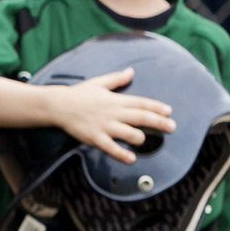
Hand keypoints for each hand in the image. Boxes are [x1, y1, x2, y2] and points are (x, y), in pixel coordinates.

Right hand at [50, 68, 173, 163]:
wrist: (57, 105)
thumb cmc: (78, 94)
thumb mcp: (98, 83)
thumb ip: (117, 79)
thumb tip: (131, 71)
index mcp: (115, 100)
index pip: (141, 103)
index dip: (156, 107)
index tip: (169, 111)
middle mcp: (113, 113)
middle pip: (141, 117)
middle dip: (159, 123)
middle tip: (172, 127)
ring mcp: (104, 126)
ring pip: (129, 134)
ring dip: (140, 138)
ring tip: (145, 142)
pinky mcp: (95, 137)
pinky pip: (111, 148)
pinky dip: (122, 154)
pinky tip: (131, 159)